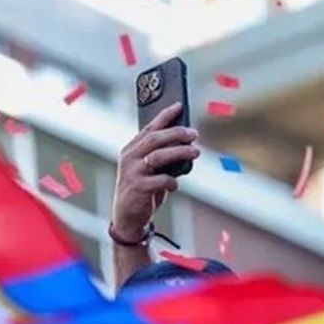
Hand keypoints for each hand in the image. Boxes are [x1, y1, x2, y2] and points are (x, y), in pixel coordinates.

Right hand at [111, 102, 199, 239]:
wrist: (127, 217)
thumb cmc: (142, 189)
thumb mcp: (148, 169)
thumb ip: (161, 155)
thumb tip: (186, 143)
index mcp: (132, 149)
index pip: (149, 127)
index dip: (164, 116)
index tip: (179, 106)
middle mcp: (130, 157)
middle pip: (155, 138)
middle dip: (176, 133)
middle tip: (194, 134)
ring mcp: (132, 172)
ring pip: (159, 156)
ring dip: (179, 152)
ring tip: (195, 153)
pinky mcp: (138, 188)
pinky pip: (161, 180)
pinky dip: (172, 181)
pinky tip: (175, 184)